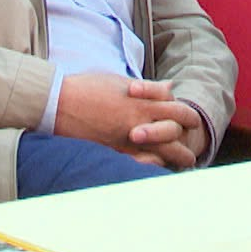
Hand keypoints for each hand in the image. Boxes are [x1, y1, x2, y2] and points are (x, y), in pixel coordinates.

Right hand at [54, 73, 201, 161]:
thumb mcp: (121, 82)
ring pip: (164, 152)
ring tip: (184, 164)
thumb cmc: (88, 87)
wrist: (59, 102)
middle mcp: (140, 119)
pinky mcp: (116, 150)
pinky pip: (142, 164)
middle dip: (187, 142)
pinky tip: (157, 170)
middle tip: (191, 152)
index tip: (191, 123)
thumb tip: (169, 86)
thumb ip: (148, 88)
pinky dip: (152, 167)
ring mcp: (129, 137)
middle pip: (176, 132)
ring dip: (177, 158)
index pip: (179, 108)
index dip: (188, 117)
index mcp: (143, 100)